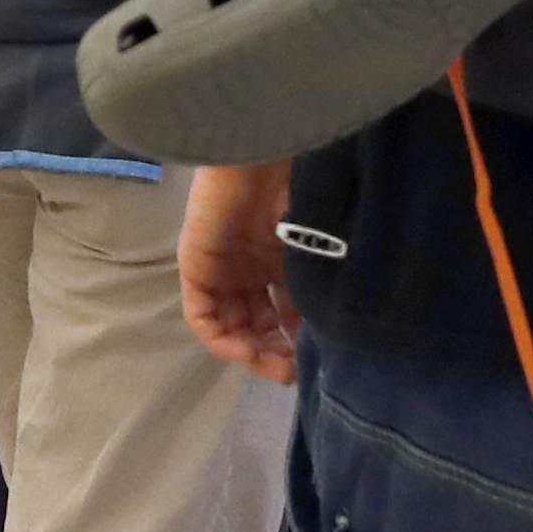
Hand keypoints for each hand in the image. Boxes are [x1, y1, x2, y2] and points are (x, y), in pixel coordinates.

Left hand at [178, 161, 301, 384]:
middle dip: (276, 352)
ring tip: (275, 365)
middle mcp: (249, 268)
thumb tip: (337, 332)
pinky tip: (247, 349)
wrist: (262, 159)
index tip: (314, 363)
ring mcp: (221, 270)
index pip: (284, 313)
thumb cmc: (300, 191)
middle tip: (293, 372)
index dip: (298, 341)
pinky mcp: (195, 269)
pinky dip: (222, 340)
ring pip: (230, 326)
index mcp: (280, 259)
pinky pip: (202, 317)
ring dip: (252, 351)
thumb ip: (319, 286)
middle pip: (256, 323)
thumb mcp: (318, 248)